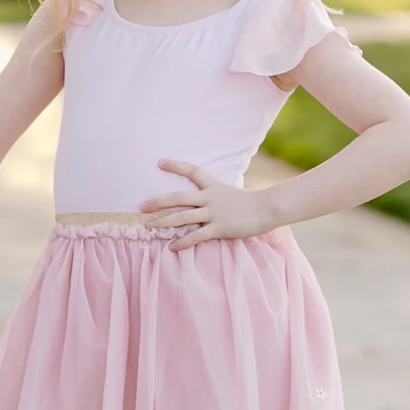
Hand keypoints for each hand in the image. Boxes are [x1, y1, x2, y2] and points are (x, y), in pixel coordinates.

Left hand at [140, 159, 276, 250]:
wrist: (267, 209)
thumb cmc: (250, 203)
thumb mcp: (230, 194)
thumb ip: (216, 196)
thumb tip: (205, 202)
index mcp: (213, 187)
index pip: (192, 172)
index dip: (176, 166)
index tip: (159, 162)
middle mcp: (210, 198)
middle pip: (178, 198)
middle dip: (158, 202)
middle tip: (142, 206)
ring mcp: (213, 213)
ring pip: (182, 217)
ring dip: (164, 222)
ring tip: (149, 226)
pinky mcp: (218, 228)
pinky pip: (196, 236)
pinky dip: (182, 242)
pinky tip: (171, 247)